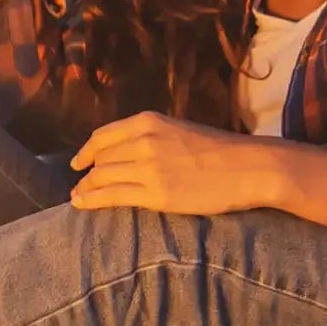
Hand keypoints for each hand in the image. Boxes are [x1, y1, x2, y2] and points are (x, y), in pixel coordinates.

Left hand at [68, 112, 278, 215]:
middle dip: (86, 173)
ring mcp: (148, 167)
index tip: (78, 162)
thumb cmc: (219, 150)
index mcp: (147, 121)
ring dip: (85, 188)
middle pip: (100, 158)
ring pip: (101, 177)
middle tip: (78, 185)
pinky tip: (82, 204)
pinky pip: (112, 196)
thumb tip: (125, 152)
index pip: (103, 136)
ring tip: (77, 197)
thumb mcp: (178, 130)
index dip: (86, 151)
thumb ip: (150, 137)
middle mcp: (143, 140)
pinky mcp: (156, 194)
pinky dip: (92, 200)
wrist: (248, 167)